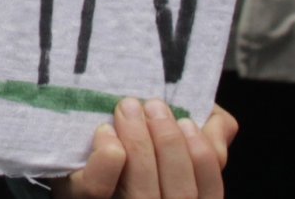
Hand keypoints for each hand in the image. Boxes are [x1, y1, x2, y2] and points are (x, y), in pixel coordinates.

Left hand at [54, 99, 236, 198]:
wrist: (76, 152)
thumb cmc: (137, 143)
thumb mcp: (176, 139)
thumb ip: (207, 132)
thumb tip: (218, 125)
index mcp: (183, 197)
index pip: (209, 191)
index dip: (204, 159)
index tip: (188, 122)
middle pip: (180, 194)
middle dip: (170, 144)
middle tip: (153, 105)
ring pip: (142, 193)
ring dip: (140, 144)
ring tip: (128, 107)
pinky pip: (97, 189)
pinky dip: (106, 161)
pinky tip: (105, 133)